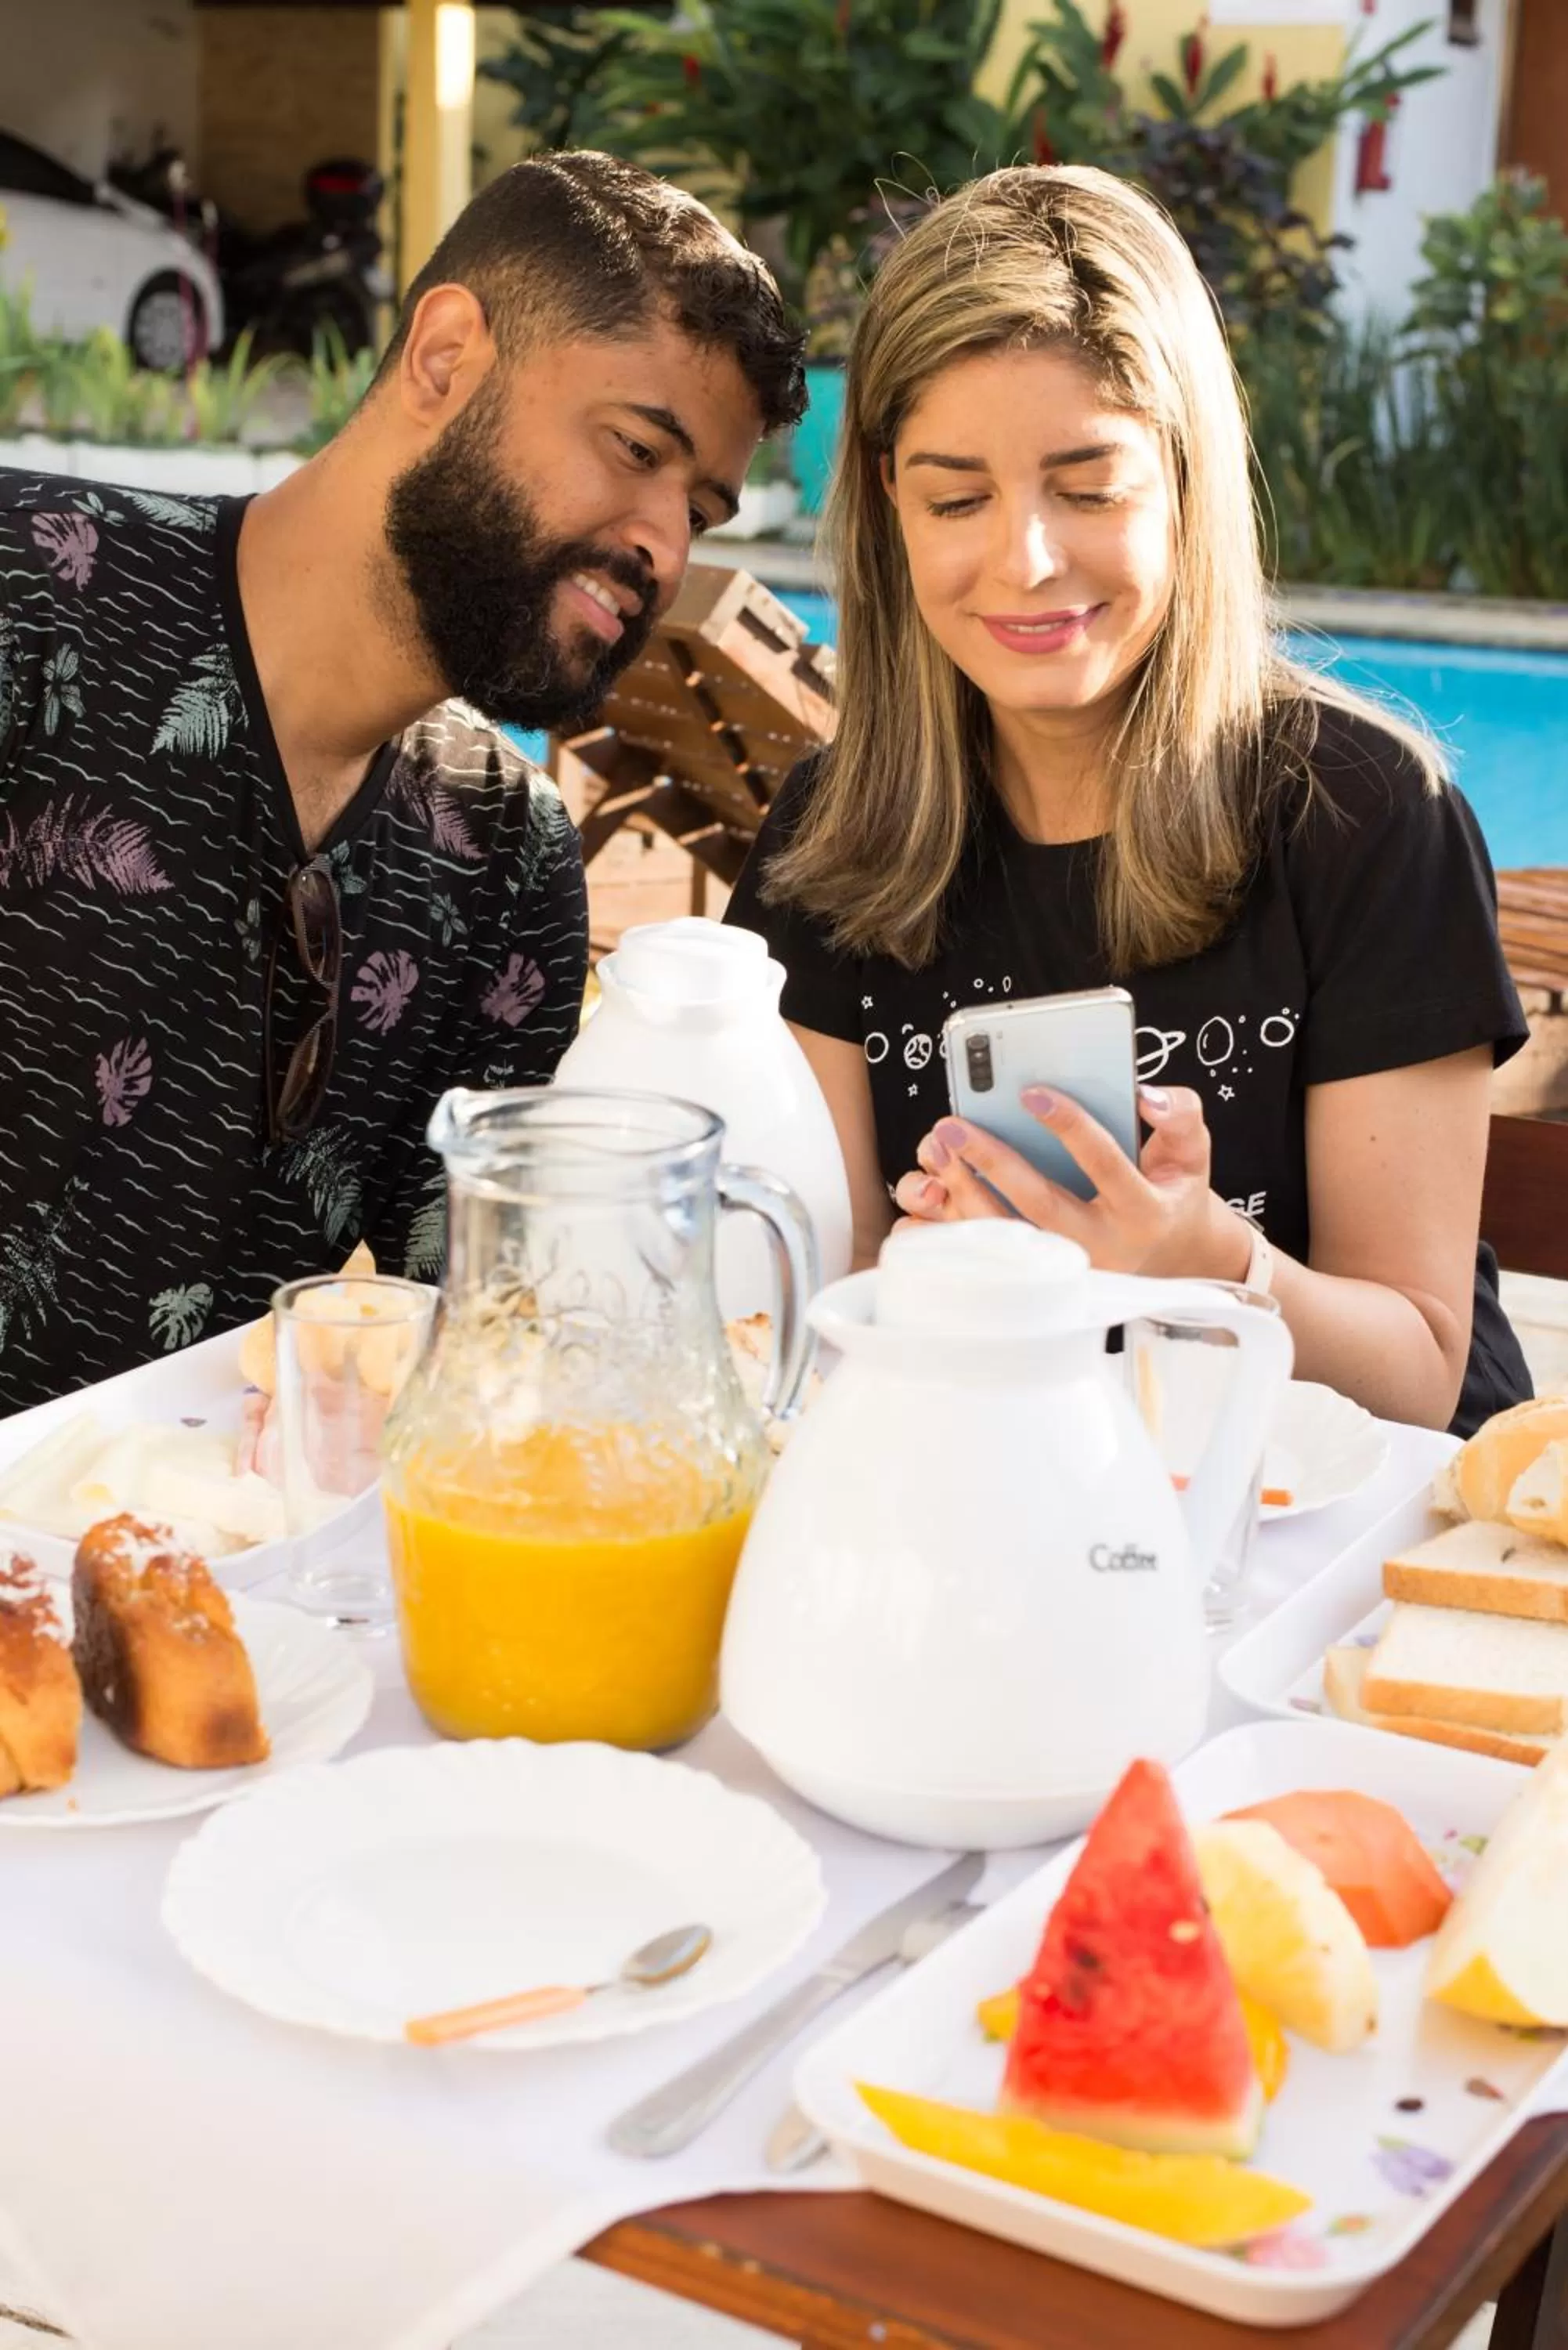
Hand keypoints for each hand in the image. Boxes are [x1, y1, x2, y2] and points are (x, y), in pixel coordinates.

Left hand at [892, 1085, 1252, 1279]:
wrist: (1169, 1255)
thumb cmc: (1172, 1192)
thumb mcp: (1193, 1152)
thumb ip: (1180, 1115)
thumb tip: (1146, 1095)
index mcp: (1142, 1211)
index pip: (1105, 1163)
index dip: (1070, 1126)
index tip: (1031, 1091)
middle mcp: (1102, 1247)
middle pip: (1040, 1205)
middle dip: (994, 1163)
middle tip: (953, 1124)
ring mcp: (1066, 1268)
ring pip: (1006, 1233)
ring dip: (964, 1190)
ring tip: (937, 1147)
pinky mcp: (1038, 1278)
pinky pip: (986, 1257)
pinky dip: (949, 1229)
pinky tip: (925, 1195)